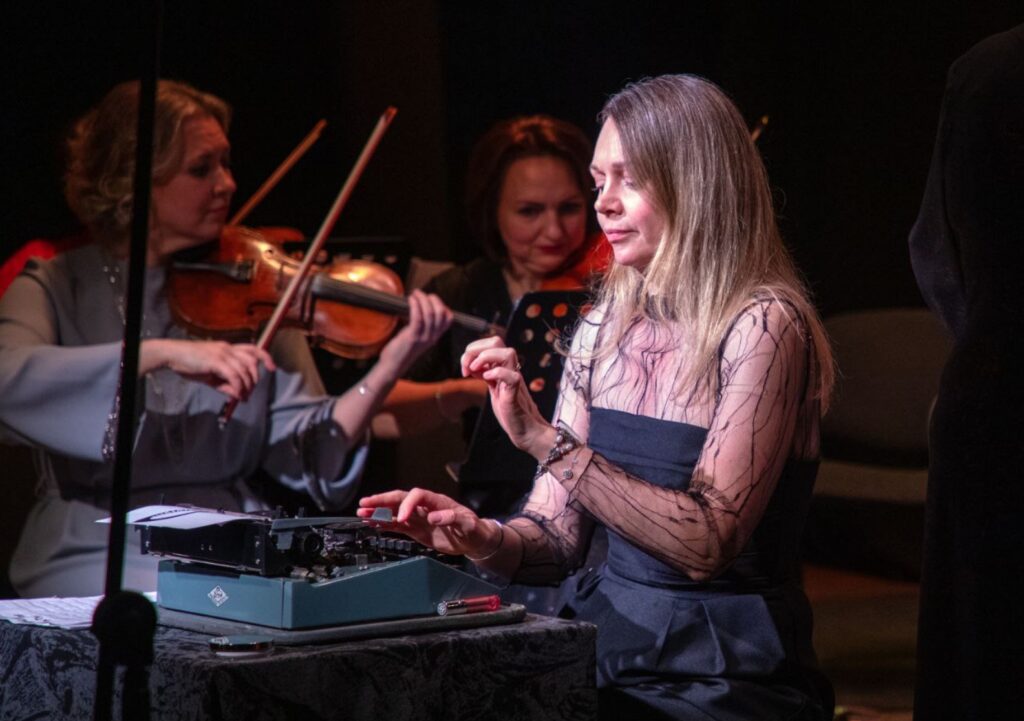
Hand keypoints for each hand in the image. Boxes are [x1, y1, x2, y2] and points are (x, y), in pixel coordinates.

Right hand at [140, 338, 275, 400]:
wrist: (172, 355)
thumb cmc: (189, 364)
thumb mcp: (210, 376)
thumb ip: (225, 384)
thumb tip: (238, 395)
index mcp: (228, 348)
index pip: (253, 349)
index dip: (265, 358)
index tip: (272, 368)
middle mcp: (228, 348)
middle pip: (252, 362)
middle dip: (254, 379)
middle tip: (248, 393)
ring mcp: (222, 353)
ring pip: (244, 371)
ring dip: (246, 386)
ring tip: (242, 397)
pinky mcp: (216, 360)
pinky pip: (234, 376)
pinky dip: (238, 387)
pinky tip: (235, 395)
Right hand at [356, 488, 497, 556]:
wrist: (475, 540)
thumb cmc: (474, 529)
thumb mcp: (468, 524)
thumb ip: (453, 519)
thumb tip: (434, 516)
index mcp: (437, 501)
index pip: (417, 495)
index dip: (407, 504)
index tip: (401, 518)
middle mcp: (425, 507)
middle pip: (401, 499)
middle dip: (383, 501)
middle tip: (365, 503)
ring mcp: (419, 518)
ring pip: (395, 511)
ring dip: (379, 511)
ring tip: (362, 513)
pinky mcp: (417, 529)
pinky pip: (397, 525)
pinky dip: (384, 524)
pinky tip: (372, 524)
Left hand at [376, 290, 452, 378]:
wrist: (392, 366)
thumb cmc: (401, 349)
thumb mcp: (417, 337)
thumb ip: (421, 325)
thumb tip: (418, 306)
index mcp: (435, 336)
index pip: (448, 319)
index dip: (442, 305)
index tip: (430, 299)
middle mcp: (432, 337)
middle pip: (441, 313)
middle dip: (433, 299)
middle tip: (421, 294)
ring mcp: (423, 338)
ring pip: (430, 314)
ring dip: (422, 299)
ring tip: (415, 294)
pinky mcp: (412, 338)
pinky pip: (418, 318)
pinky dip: (415, 305)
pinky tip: (410, 299)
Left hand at [460, 336, 549, 457]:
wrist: (525, 430)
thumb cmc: (510, 410)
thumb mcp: (493, 388)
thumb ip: (484, 374)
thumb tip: (470, 364)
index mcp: (504, 367)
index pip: (490, 342)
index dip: (474, 349)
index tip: (466, 368)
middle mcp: (510, 370)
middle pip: (497, 341)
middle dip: (476, 349)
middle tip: (468, 368)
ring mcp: (514, 380)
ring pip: (508, 353)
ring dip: (485, 358)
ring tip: (475, 372)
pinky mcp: (515, 394)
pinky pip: (511, 376)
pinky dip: (496, 374)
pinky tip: (486, 380)